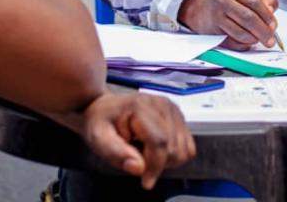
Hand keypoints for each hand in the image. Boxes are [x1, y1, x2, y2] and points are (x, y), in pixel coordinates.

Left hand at [81, 92, 195, 189]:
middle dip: (158, 163)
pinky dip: (174, 155)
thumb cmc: (100, 121)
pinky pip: (188, 146)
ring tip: (145, 153)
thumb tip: (138, 168)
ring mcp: (172, 109)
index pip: (160, 142)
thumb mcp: (98, 139)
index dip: (155, 167)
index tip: (145, 182)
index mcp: (142, 106)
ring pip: (185, 149)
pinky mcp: (178, 116)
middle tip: (137, 159)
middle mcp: (162, 104)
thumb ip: (116, 153)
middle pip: (174, 148)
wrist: (105, 108)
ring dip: (167, 160)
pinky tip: (156, 151)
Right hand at [178, 0, 278, 50]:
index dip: (266, 15)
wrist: (204, 6)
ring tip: (260, 39)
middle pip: (248, 18)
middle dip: (263, 32)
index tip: (274, 25)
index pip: (254, 2)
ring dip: (254, 39)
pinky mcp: (213, 31)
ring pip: (240, 33)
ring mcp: (216, 15)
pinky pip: (232, 42)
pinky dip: (243, 45)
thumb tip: (271, 10)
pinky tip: (248, 41)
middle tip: (271, 40)